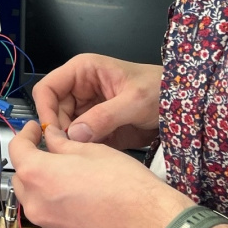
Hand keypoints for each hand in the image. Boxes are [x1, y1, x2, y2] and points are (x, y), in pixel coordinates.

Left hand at [8, 122, 189, 227]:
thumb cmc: (128, 188)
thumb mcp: (92, 151)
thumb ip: (62, 144)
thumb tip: (51, 138)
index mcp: (39, 176)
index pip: (16, 150)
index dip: (24, 135)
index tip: (33, 130)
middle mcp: (37, 205)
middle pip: (22, 178)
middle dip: (32, 162)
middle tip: (51, 151)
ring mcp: (49, 227)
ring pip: (35, 200)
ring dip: (44, 185)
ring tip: (68, 175)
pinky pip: (51, 218)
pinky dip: (57, 205)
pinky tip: (80, 198)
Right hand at [30, 53, 161, 149]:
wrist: (182, 105)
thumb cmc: (160, 90)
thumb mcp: (134, 101)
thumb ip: (104, 117)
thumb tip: (74, 135)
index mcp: (83, 71)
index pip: (47, 89)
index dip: (45, 110)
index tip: (53, 132)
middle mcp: (79, 89)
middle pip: (53, 112)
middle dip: (60, 131)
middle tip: (72, 150)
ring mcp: (87, 109)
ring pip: (64, 128)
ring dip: (71, 142)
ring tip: (85, 154)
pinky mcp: (95, 127)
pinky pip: (80, 139)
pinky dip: (83, 149)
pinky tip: (93, 156)